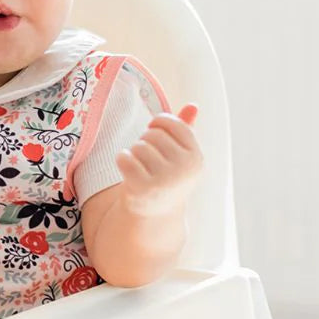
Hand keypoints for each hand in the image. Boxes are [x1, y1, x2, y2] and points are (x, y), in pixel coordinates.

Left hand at [115, 103, 202, 217]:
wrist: (153, 214)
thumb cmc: (165, 177)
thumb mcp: (179, 156)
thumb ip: (185, 130)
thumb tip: (193, 105)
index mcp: (196, 158)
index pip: (174, 124)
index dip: (159, 123)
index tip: (153, 130)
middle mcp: (184, 169)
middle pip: (153, 134)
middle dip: (145, 141)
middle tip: (148, 159)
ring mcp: (165, 180)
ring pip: (138, 146)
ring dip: (134, 153)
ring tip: (141, 168)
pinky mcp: (143, 188)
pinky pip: (124, 158)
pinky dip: (122, 160)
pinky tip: (128, 171)